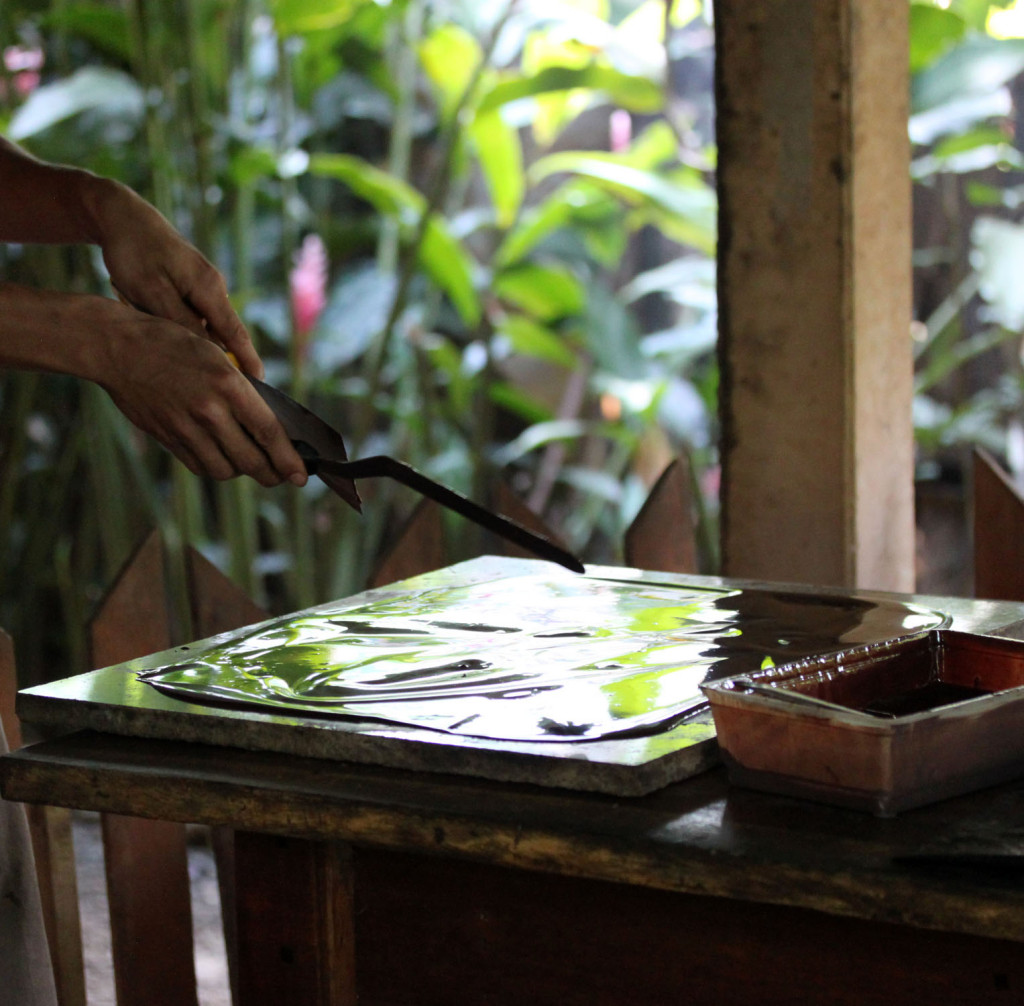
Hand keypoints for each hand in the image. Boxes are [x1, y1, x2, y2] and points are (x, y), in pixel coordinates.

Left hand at [88, 180, 263, 378]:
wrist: (121, 214)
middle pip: (225, 334)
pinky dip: (184, 332)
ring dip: (197, 347)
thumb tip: (206, 352)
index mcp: (208, 288)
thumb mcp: (151, 292)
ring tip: (185, 371)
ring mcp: (202, 285)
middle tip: (224, 391)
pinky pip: (192, 316)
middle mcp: (212, 287)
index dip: (248, 362)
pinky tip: (166, 340)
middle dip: (226, 362)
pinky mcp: (189, 285)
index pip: (236, 334)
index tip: (259, 385)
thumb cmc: (133, 252)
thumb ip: (180, 322)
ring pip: (205, 326)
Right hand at [101, 309, 306, 486]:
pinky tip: (222, 457)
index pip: (268, 432)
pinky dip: (216, 467)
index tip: (302, 476)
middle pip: (251, 461)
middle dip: (272, 474)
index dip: (289, 460)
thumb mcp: (217, 355)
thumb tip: (268, 423)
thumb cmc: (172, 344)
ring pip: (225, 470)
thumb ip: (242, 390)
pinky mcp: (167, 438)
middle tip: (282, 476)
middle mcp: (209, 411)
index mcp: (228, 385)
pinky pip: (199, 466)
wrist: (117, 348)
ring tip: (251, 462)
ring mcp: (185, 428)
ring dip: (243, 472)